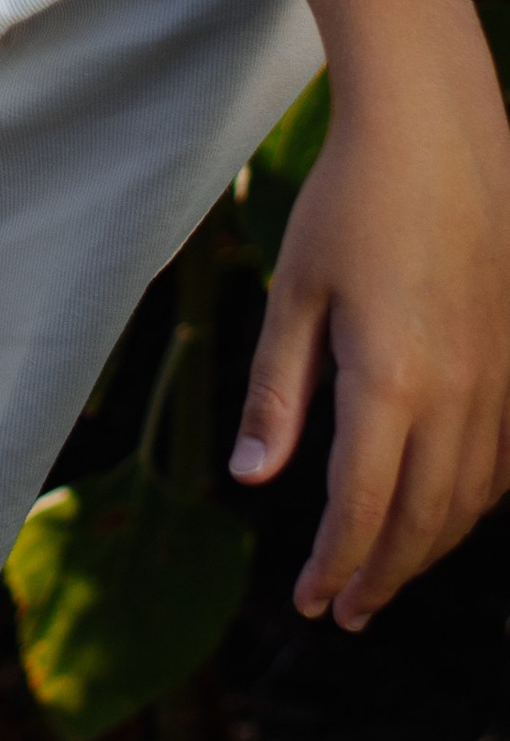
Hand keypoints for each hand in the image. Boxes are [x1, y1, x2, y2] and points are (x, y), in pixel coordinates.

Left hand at [231, 76, 509, 627]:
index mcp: (391, 381)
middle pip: (422, 519)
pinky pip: (502, 459)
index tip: (309, 602)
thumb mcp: (295, 292)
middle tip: (342, 610)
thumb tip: (255, 479)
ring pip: (470, 498)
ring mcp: (500, 378)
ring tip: (382, 574)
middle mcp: (458, 393)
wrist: (437, 129)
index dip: (335, 564)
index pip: (363, 509)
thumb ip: (279, 390)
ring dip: (427, 546)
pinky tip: (442, 508)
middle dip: (381, 575)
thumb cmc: (351, 200)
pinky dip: (471, 502)